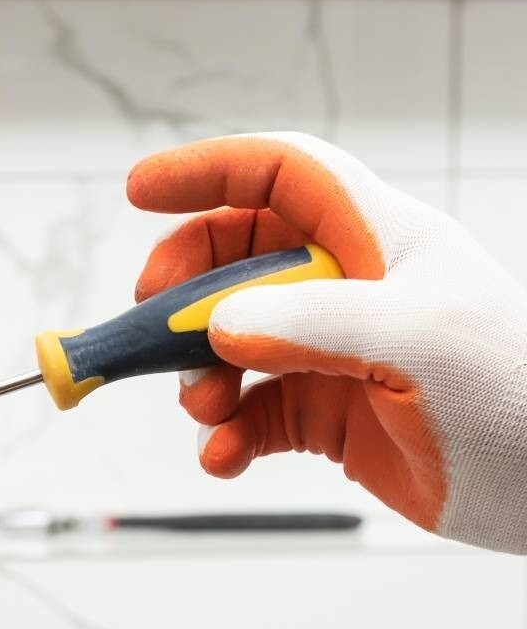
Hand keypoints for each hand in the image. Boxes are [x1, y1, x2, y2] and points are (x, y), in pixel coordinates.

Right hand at [128, 131, 526, 552]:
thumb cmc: (514, 393)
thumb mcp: (416, 342)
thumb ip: (314, 325)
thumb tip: (219, 324)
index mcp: (379, 241)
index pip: (282, 176)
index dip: (209, 171)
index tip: (139, 191)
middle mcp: (351, 292)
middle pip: (238, 262)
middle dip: (185, 293)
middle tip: (153, 333)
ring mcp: (337, 358)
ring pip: (234, 348)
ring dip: (200, 378)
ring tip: (205, 411)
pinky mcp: (332, 421)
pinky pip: (254, 419)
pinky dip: (226, 438)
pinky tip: (223, 457)